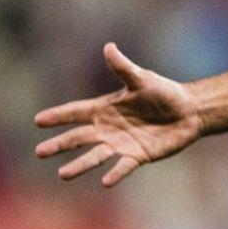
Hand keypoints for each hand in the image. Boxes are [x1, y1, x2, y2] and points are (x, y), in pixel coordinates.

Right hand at [35, 43, 203, 186]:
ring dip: (80, 165)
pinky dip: (116, 173)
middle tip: (40, 152)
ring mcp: (121, 144)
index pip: (77, 111)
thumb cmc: (164, 92)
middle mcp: (109, 128)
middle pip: (79, 138)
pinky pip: (124, 166)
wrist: (189, 111)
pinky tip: (105, 181)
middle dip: (60, 144)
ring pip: (96, 156)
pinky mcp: (138, 156)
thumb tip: (109, 47)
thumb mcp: (142, 79)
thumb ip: (124, 67)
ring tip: (63, 174)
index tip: (38, 120)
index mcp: (106, 109)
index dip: (59, 116)